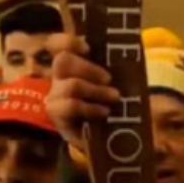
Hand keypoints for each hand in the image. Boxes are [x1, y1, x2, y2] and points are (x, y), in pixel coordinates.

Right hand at [46, 32, 119, 148]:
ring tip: (114, 97)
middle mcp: (60, 77)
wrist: (106, 140)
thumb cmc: (112, 107)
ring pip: (72, 84)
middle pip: (63, 60)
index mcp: (73, 64)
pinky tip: (103, 112)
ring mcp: (56, 96)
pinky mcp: (57, 114)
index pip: (57, 44)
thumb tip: (127, 57)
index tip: (88, 48)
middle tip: (109, 79)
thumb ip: (115, 70)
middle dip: (88, 67)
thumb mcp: (116, 85)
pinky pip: (71, 105)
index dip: (68, 42)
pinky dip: (91, 107)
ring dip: (96, 91)